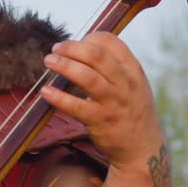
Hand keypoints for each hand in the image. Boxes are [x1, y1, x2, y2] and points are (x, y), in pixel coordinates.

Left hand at [41, 32, 164, 169]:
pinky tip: (45, 91)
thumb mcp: (133, 84)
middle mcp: (125, 84)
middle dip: (72, 48)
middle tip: (55, 49)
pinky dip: (59, 97)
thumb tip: (81, 49)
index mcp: (133, 70)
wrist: (142, 148)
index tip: (75, 43)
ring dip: (65, 66)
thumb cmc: (131, 111)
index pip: (111, 42)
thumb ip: (114, 67)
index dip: (89, 38)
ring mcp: (113, 103)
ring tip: (49, 61)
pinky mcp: (100, 121)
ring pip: (87, 77)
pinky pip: (77, 106)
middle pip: (96, 56)